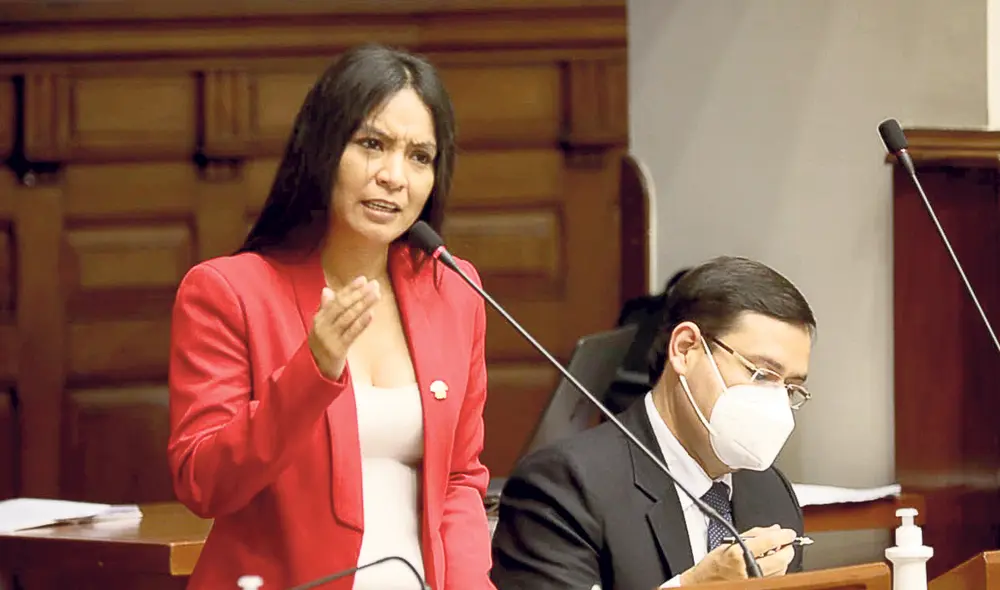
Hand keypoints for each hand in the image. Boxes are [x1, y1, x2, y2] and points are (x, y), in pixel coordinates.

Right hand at [308, 276, 379, 379]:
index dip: (350, 288)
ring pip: (348, 317)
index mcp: (319, 318)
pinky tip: (371, 313)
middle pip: (343, 306)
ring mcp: (329, 338)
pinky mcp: (337, 350)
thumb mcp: (322, 326)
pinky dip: (361, 323)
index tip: (363, 279)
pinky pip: (351, 334)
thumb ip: (326, 308)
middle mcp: (322, 326)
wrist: (316, 371)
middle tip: (374, 285)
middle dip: (360, 294)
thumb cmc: (323, 344)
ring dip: (363, 304)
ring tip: (376, 295)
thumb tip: (326, 290)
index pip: (336, 299)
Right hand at [678, 525, 796, 584]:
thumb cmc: (715, 563)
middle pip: (781, 559)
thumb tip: (775, 529)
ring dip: (782, 559)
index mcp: (739, 553)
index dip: (783, 536)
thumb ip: (754, 534)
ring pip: (781, 569)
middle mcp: (748, 568)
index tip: (789, 533)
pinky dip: (777, 569)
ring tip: (773, 553)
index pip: (769, 542)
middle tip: (786, 544)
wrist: (706, 581)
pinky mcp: (758, 585)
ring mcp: (754, 580)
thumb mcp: (730, 542)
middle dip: (787, 549)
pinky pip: (776, 577)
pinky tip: (769, 563)